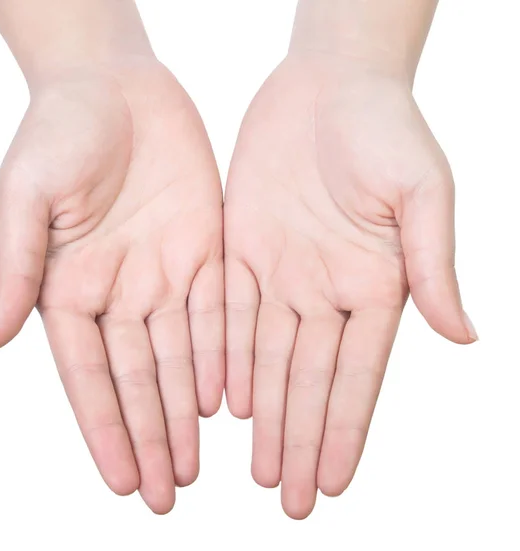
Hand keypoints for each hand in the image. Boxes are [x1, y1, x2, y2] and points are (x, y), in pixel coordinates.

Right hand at [0, 59, 224, 513]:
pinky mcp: (207, 250)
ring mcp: (165, 274)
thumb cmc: (58, 131)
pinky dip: (222, 358)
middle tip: (168, 494)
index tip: (124, 481)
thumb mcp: (24, 197)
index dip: (107, 429)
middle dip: (152, 437)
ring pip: (181, 358)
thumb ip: (14, 271)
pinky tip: (228, 401)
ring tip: (197, 466)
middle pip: (140, 379)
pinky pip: (219, 314)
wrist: (114, 84)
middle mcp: (120, 292)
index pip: (90, 376)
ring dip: (187, 413)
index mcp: (70, 287)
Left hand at [224, 55, 475, 518]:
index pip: (356, 375)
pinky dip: (227, 360)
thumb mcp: (423, 193)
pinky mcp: (242, 250)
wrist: (330, 83)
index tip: (335, 481)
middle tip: (292, 500)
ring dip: (264, 415)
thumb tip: (463, 336)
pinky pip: (229, 315)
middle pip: (309, 381)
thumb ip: (434, 266)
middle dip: (301, 439)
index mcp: (374, 284)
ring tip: (260, 468)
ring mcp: (282, 273)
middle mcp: (326, 289)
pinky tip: (225, 403)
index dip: (345, 429)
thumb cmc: (386, 127)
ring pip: (267, 359)